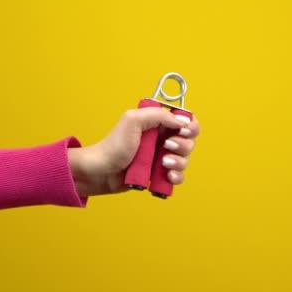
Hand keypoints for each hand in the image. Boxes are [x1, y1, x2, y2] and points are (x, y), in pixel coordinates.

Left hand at [67, 107, 199, 196]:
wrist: (101, 172)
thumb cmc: (114, 145)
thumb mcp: (133, 120)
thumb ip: (159, 115)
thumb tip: (182, 122)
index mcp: (158, 123)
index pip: (185, 121)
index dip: (190, 126)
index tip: (183, 131)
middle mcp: (162, 139)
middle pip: (189, 141)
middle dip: (183, 145)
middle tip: (167, 146)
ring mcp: (161, 158)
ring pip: (185, 159)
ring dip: (179, 161)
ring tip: (163, 163)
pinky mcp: (159, 174)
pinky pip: (177, 176)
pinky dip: (176, 176)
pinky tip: (167, 176)